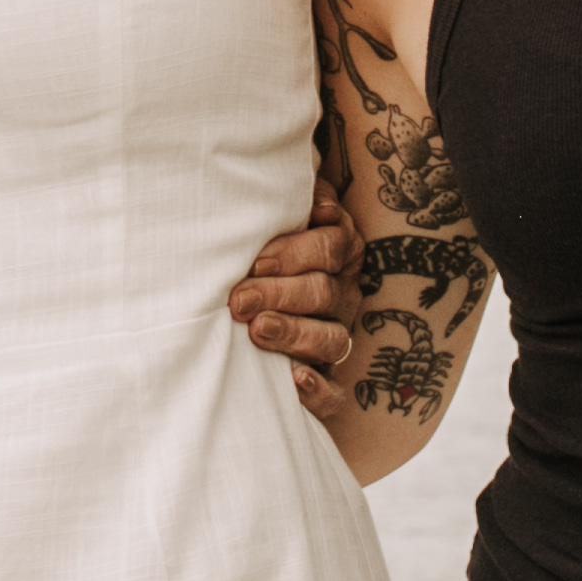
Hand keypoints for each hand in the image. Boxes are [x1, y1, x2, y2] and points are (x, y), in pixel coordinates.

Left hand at [233, 182, 358, 419]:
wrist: (244, 306)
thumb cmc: (256, 253)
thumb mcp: (269, 219)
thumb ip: (281, 198)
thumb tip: (300, 186)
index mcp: (336, 251)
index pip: (332, 245)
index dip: (297, 252)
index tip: (256, 261)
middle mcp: (341, 294)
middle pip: (324, 292)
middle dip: (281, 293)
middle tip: (239, 299)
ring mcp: (337, 338)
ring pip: (332, 338)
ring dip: (295, 334)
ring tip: (258, 332)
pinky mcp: (329, 385)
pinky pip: (336, 394)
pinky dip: (318, 389)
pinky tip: (293, 381)